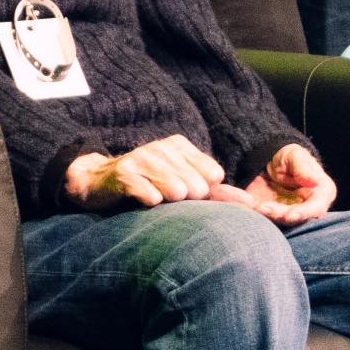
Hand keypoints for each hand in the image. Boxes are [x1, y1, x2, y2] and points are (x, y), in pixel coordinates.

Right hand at [69, 133, 224, 210]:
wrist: (97, 182)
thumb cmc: (145, 184)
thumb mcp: (180, 179)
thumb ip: (214, 190)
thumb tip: (252, 203)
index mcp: (179, 145)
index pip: (214, 175)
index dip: (203, 192)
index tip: (185, 192)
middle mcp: (162, 147)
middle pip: (197, 187)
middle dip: (185, 200)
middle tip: (165, 196)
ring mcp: (142, 158)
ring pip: (177, 191)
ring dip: (167, 202)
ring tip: (154, 197)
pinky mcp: (124, 174)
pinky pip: (151, 197)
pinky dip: (149, 204)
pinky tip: (140, 199)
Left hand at [209, 142, 335, 227]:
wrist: (267, 160)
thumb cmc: (288, 156)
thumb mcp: (296, 155)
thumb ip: (304, 167)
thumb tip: (314, 181)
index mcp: (318, 196)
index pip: (315, 209)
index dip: (303, 214)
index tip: (288, 216)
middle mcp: (303, 209)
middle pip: (291, 218)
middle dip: (275, 214)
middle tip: (261, 207)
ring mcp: (282, 214)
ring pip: (270, 219)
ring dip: (256, 212)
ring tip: (246, 201)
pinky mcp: (263, 214)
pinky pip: (251, 213)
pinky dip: (240, 206)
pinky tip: (228, 196)